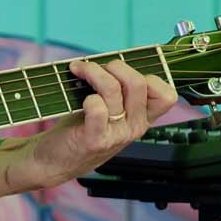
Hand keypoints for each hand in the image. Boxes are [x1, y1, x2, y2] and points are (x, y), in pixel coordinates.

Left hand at [8, 57, 179, 192]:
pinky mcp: (95, 140)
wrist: (54, 160)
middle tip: (94, 68)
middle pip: (139, 83)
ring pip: (114, 89)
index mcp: (142, 118)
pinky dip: (87, 97)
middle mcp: (135, 127)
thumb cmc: (80, 127)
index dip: (147, 75)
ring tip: (77, 69)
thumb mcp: (108, 110)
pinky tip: (78, 97)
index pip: (166, 94)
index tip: (121, 72)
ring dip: (92, 71)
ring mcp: (117, 135)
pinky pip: (98, 109)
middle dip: (115, 66)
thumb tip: (110, 59)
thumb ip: (117, 90)